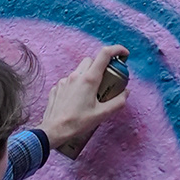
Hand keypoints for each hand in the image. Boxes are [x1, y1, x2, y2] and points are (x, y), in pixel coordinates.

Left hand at [41, 43, 129, 158]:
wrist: (53, 130)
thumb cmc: (77, 123)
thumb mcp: (102, 114)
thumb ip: (118, 102)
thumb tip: (126, 93)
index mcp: (89, 79)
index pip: (105, 54)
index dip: (117, 50)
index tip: (124, 54)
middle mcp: (76, 76)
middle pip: (91, 60)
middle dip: (100, 66)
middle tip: (105, 80)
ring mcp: (64, 80)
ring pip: (79, 70)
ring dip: (88, 76)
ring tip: (90, 94)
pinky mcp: (57, 87)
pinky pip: (70, 80)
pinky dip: (76, 85)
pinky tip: (77, 100)